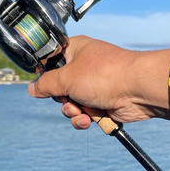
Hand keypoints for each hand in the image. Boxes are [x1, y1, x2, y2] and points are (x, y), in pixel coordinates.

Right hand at [28, 35, 169, 128]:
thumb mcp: (66, 78)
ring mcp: (93, 86)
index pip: (50, 61)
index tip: (44, 84)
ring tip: (83, 111)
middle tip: (70, 98)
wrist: (137, 91)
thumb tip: (32, 88)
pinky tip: (90, 120)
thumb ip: (46, 84)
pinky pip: (84, 114)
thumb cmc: (105, 75)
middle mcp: (83, 67)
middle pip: (58, 88)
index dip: (45, 74)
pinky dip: (84, 119)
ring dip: (73, 112)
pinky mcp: (101, 103)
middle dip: (62, 99)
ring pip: (70, 104)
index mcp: (74, 51)